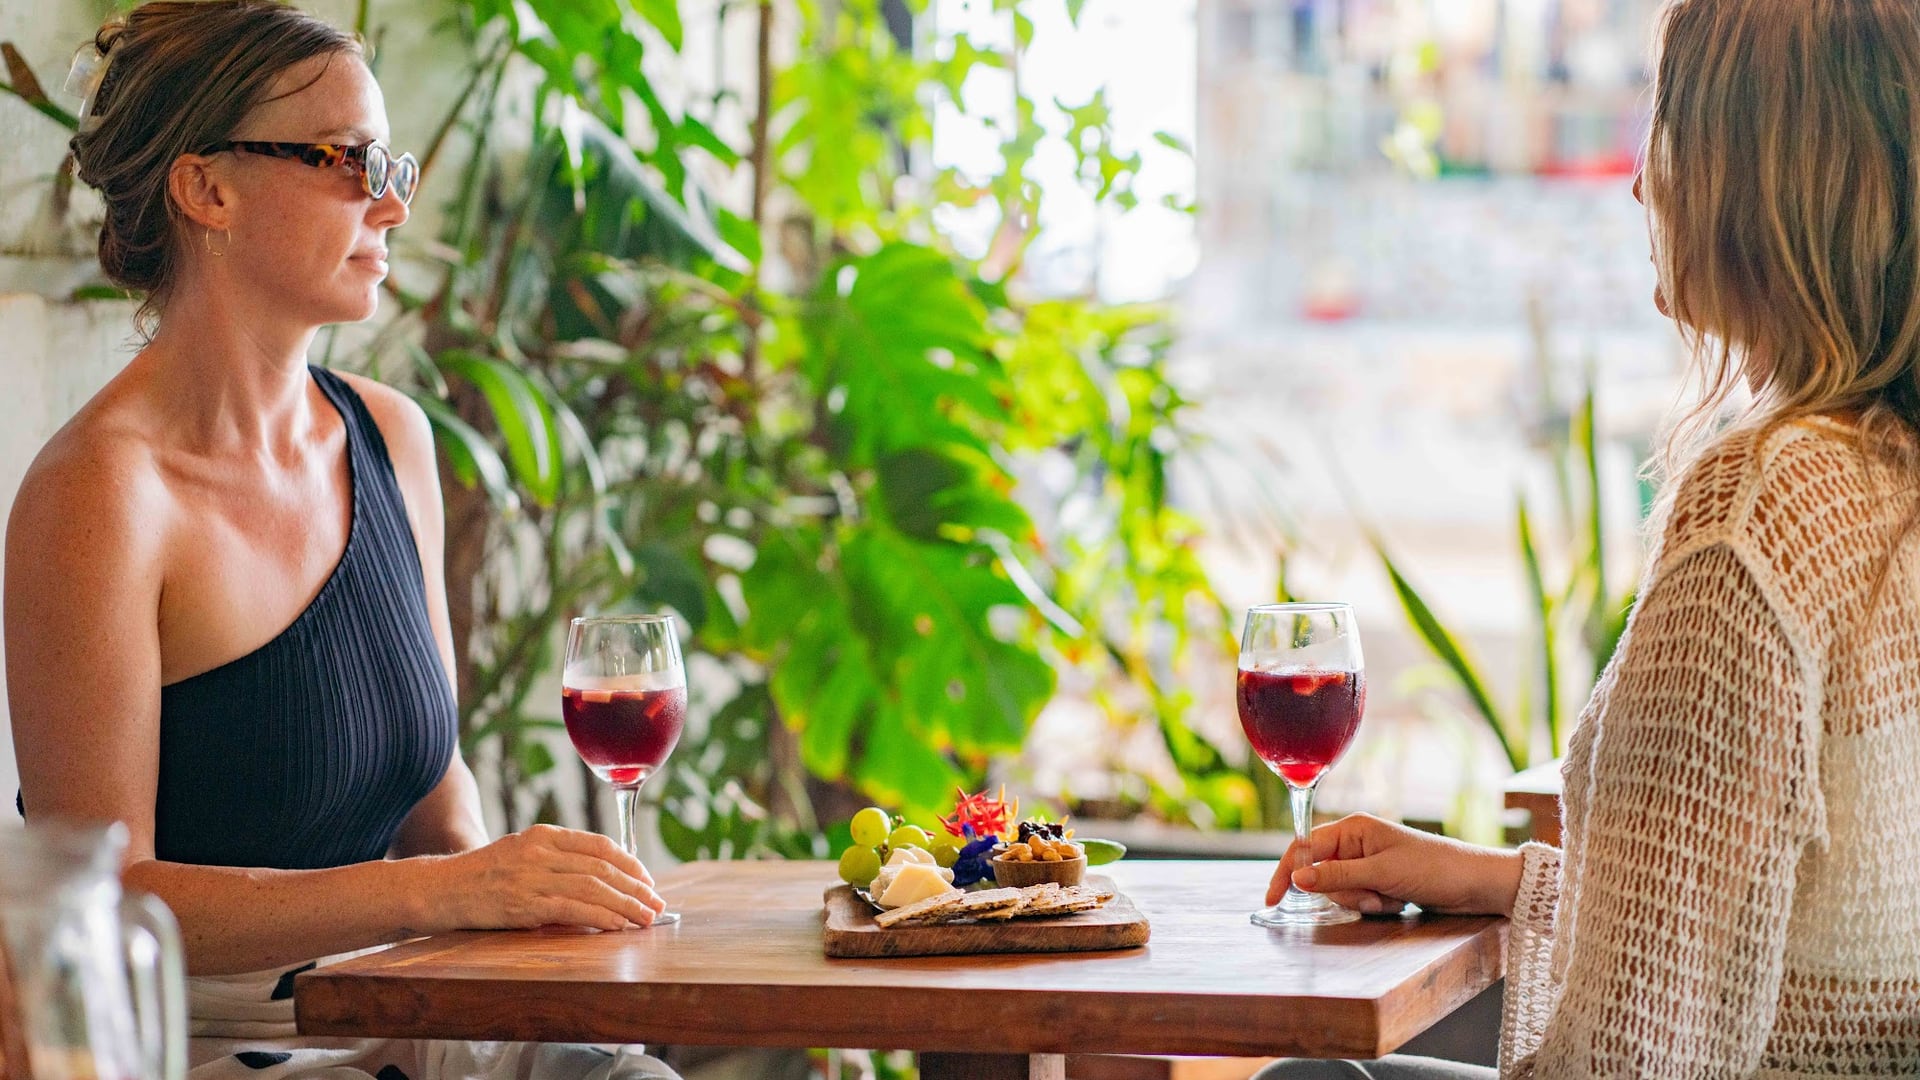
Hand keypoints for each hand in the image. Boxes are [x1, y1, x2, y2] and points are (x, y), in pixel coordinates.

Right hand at [428, 824, 667, 932]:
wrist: (438, 889)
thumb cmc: (483, 876)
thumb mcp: (521, 854)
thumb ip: (558, 861)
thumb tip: (604, 882)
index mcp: (543, 835)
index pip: (599, 845)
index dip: (630, 863)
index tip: (648, 881)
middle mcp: (540, 851)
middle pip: (602, 868)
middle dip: (635, 888)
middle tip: (657, 904)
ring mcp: (531, 877)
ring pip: (593, 889)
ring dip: (626, 906)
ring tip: (646, 918)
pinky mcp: (523, 904)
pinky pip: (573, 910)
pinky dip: (601, 917)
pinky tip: (618, 925)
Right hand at [1267, 813, 1522, 916]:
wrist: (1476, 884)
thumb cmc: (1433, 868)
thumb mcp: (1381, 873)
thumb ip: (1337, 876)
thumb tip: (1297, 879)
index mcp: (1353, 828)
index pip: (1306, 848)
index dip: (1287, 873)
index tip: (1273, 900)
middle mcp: (1357, 843)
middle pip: (1322, 875)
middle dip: (1345, 893)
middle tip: (1374, 896)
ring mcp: (1369, 863)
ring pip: (1342, 891)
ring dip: (1364, 901)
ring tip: (1392, 897)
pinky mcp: (1381, 881)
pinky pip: (1361, 899)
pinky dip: (1377, 905)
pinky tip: (1399, 901)